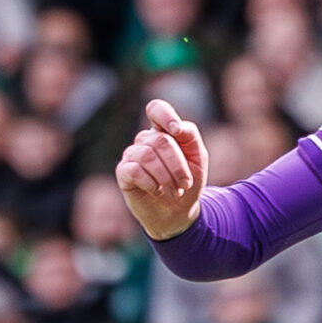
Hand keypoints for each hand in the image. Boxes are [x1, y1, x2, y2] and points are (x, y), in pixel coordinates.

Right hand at [116, 98, 208, 240]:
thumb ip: (190, 136)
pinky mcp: (123, 173)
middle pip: (160, 140)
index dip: (164, 115)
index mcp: (163, 132)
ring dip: (166, 176)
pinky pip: (135, 170)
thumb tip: (175, 127)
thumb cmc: (187, 183)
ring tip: (174, 190)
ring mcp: (132, 155)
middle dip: (177, 165)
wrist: (178, 213)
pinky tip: (158, 191)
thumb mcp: (198, 157)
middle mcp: (145, 140)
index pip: (156, 109)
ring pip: (147, 155)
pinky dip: (151, 182)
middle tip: (185, 183)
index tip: (176, 131)